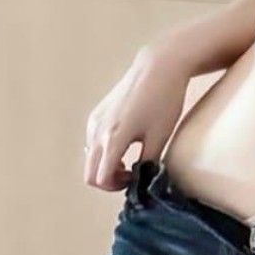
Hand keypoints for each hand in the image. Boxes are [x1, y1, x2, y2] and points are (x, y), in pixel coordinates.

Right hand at [83, 44, 191, 191]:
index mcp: (112, 139)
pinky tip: (124, 144)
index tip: (136, 180)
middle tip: (131, 176)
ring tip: (130, 159)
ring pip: (90, 157)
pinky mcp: (98, 112)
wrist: (159, 67)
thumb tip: (143, 181)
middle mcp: (97, 131)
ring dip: (105, 166)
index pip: (101, 179)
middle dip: (108, 181)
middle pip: (90, 173)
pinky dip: (103, 151)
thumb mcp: (160, 137)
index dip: (117, 187)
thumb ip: (148, 164)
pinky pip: (92, 141)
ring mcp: (95, 120)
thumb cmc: (164, 100)